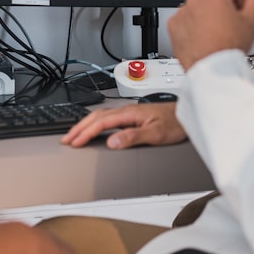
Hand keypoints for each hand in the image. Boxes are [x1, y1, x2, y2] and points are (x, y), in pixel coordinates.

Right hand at [60, 102, 185, 149]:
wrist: (186, 115)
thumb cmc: (175, 124)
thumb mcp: (155, 134)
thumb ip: (133, 137)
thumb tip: (112, 142)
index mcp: (129, 113)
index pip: (101, 123)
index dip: (86, 133)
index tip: (75, 142)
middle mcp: (126, 110)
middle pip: (96, 117)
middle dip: (79, 128)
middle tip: (66, 139)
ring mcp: (128, 112)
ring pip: (100, 116)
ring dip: (85, 125)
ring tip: (74, 135)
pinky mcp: (131, 115)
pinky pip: (106, 117)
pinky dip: (94, 123)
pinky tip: (93, 128)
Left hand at [168, 0, 253, 69]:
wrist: (212, 68)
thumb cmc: (229, 46)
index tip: (236, 12)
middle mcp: (194, 0)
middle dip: (219, 7)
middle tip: (227, 26)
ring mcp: (182, 12)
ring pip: (197, 8)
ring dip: (205, 16)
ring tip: (214, 34)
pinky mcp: (173, 25)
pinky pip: (185, 20)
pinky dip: (192, 26)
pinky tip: (202, 38)